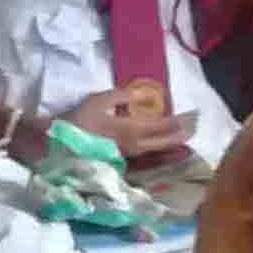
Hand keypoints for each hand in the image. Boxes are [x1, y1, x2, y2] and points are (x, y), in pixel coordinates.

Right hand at [40, 86, 194, 163]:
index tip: (193, 115)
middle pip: (164, 141)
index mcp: (130, 129)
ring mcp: (127, 154)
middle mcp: (134, 145)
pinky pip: (146, 152)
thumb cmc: (76, 120)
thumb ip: (122, 96)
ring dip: (172, 141)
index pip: (162, 126)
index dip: (179, 121)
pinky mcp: (120, 158)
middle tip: (195, 126)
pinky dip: (158, 147)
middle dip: (181, 133)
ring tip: (183, 134)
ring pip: (156, 148)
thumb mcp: (98, 101)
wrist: (57, 145)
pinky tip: (160, 143)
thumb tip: (143, 94)